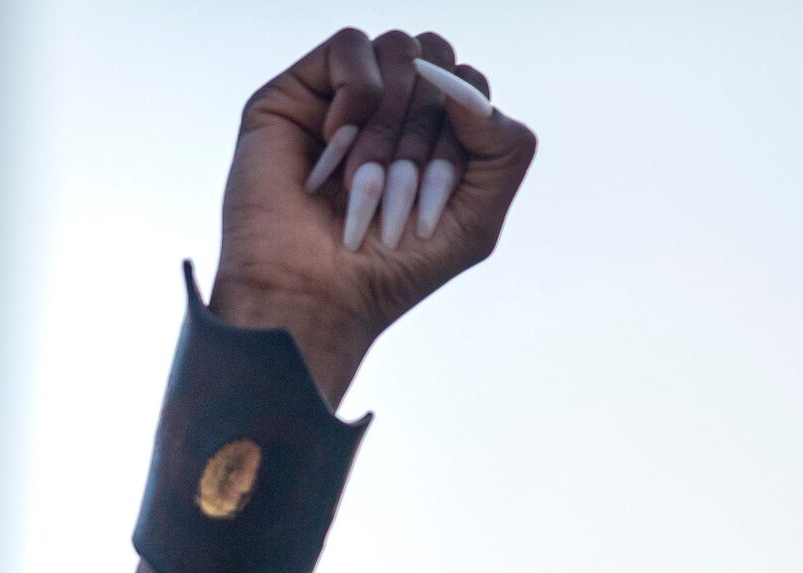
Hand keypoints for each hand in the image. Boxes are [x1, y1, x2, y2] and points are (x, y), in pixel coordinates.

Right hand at [209, 28, 535, 403]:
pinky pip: (350, 44)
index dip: (460, 137)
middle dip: (424, 133)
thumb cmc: (389, 270)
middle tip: (392, 197)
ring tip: (360, 182)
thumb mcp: (477, 218)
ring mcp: (341, 97)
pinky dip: (357, 92)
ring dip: (389, 125)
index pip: (469, 86)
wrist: (314, 298)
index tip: (428, 205)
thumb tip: (466, 85)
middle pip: (438, 60)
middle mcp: (388, 108)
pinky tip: (337, 137)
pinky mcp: (295, 92)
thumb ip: (507, 147)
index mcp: (430, 132)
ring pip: (400, 49)